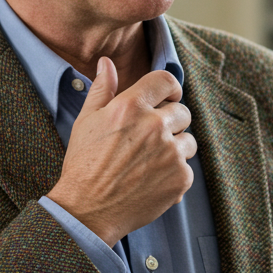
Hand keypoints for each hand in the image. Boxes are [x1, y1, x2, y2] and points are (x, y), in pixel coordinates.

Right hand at [46, 57, 196, 244]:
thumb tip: (107, 63)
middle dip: (171, 121)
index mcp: (131, 106)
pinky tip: (151, 180)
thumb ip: (103, 89)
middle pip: (183, 111)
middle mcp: (154, 126)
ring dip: (175, 148)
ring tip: (151, 162)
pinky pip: (187, 167)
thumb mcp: (86, 120)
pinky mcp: (180, 178)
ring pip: (188, 140)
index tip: (167, 98)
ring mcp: (170, 153)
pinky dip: (174, 173)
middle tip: (152, 138)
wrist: (87, 209)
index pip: (167, 80)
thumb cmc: (83, 163)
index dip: (169, 88)